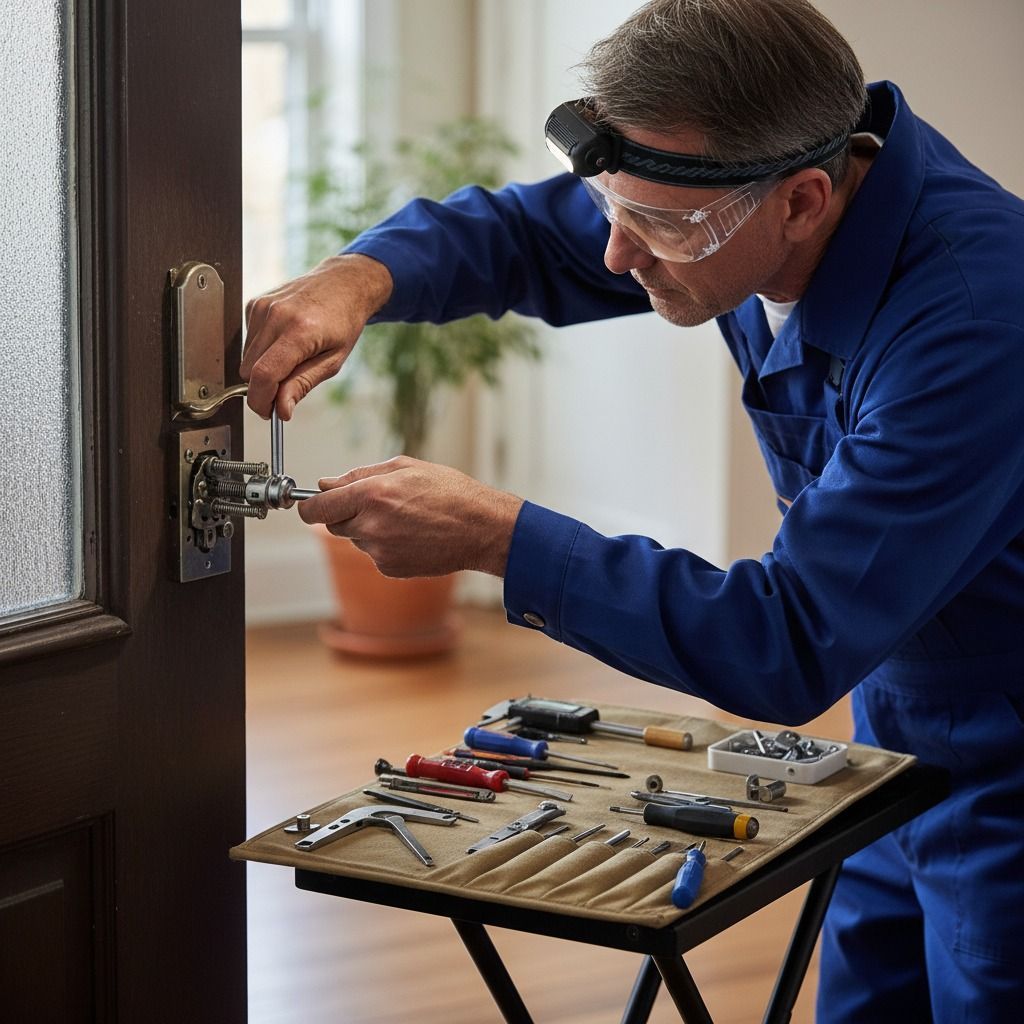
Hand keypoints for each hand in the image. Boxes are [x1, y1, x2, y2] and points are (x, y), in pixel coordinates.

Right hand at [240, 253, 392, 418]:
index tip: (269, 413)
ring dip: (263, 368)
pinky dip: (261, 350)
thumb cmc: (344, 321)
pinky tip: (283, 341)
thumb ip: (303, 385)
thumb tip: (281, 410)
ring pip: (245, 359)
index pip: (264, 375)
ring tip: (291, 358)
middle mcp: (275, 316)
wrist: (343, 283)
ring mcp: (262, 307)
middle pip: (249, 371)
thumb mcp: (333, 361)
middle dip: (263, 388)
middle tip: (286, 390)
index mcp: (299, 331)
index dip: (261, 401)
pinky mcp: (254, 304)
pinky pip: (247, 342)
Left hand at [298, 457, 523, 578]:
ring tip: (405, 518)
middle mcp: (371, 525)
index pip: (315, 508)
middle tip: (375, 504)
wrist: (481, 528)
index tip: (308, 504)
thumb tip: (324, 484)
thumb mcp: (405, 467)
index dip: (306, 506)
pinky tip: (412, 535)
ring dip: (368, 528)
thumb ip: (358, 475)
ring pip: (355, 539)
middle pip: (332, 524)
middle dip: (344, 514)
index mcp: (371, 494)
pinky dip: (385, 545)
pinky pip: (374, 554)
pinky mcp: (390, 569)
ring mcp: (380, 551)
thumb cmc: (449, 491)